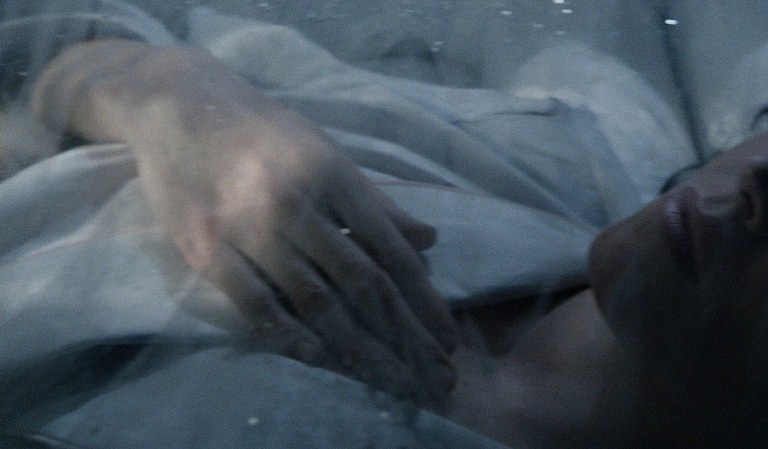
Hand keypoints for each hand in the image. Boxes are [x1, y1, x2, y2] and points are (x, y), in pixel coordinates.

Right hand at [33, 40, 458, 404]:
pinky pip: (253, 302)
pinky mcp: (204, 247)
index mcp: (332, 174)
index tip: (447, 336)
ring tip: (387, 376)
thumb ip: (377, 202)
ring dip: (356, 346)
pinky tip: (318, 355)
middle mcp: (293, 201)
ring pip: (312, 299)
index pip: (389, 249)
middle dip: (403, 334)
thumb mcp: (328, 154)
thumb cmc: (266, 134)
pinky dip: (287, 334)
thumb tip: (430, 240)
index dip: (423, 298)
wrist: (181, 108)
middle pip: (359, 281)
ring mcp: (246, 226)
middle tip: (432, 373)